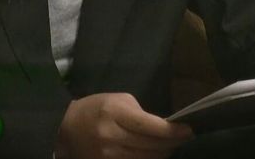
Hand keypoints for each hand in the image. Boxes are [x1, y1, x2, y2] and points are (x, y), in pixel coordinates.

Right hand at [56, 92, 192, 158]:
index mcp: (115, 113)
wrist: (66, 128)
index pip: (152, 127)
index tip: (188, 130)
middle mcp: (112, 136)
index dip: (173, 131)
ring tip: (170, 146)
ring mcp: (108, 155)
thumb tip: (164, 128)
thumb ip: (141, 114)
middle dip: (172, 143)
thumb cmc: (96, 109)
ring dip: (163, 153)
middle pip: (152, 146)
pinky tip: (155, 154)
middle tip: (183, 138)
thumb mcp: (119, 101)